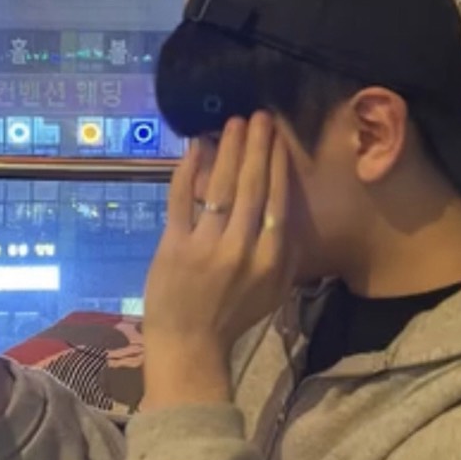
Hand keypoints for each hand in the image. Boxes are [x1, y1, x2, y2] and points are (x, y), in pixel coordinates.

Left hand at [143, 114, 296, 404]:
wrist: (189, 344)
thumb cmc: (232, 316)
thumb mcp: (273, 289)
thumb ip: (284, 250)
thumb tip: (286, 206)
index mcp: (270, 259)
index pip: (277, 200)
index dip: (278, 164)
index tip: (278, 137)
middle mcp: (242, 249)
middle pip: (252, 186)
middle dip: (257, 146)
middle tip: (259, 116)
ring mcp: (206, 246)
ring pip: (220, 187)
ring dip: (228, 150)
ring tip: (234, 122)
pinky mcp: (174, 246)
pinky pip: (181, 200)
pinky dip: (187, 171)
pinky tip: (195, 146)